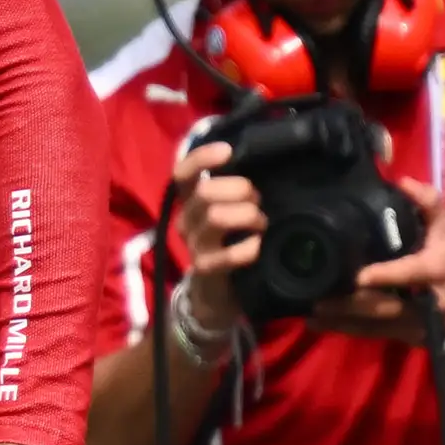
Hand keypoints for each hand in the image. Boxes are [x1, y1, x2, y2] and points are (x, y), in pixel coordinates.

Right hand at [169, 130, 263, 344]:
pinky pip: (230, 254)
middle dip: (240, 190)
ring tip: (261, 224)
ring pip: (216, 217)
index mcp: (190, 201)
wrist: (218, 293)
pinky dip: (250, 248)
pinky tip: (258, 247)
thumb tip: (262, 161)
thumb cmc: (230, 242)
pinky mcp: (205, 268)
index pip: (182, 173)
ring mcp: (193, 245)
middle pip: (205, 191)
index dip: (202, 158)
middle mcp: (186, 220)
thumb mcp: (229, 211)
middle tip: (258, 201)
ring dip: (247, 216)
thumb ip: (236, 189)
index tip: (228, 152)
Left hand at [323, 190, 444, 344]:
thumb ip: (429, 203)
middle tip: (317, 301)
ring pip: (377, 328)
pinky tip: (327, 325)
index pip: (409, 274)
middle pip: (384, 308)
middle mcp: (427, 304)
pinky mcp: (412, 338)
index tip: (359, 277)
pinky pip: (379, 335)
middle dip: (350, 307)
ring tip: (311, 317)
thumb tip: (403, 182)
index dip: (385, 276)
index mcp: (435, 272)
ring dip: (343, 323)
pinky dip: (352, 330)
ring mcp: (419, 325)